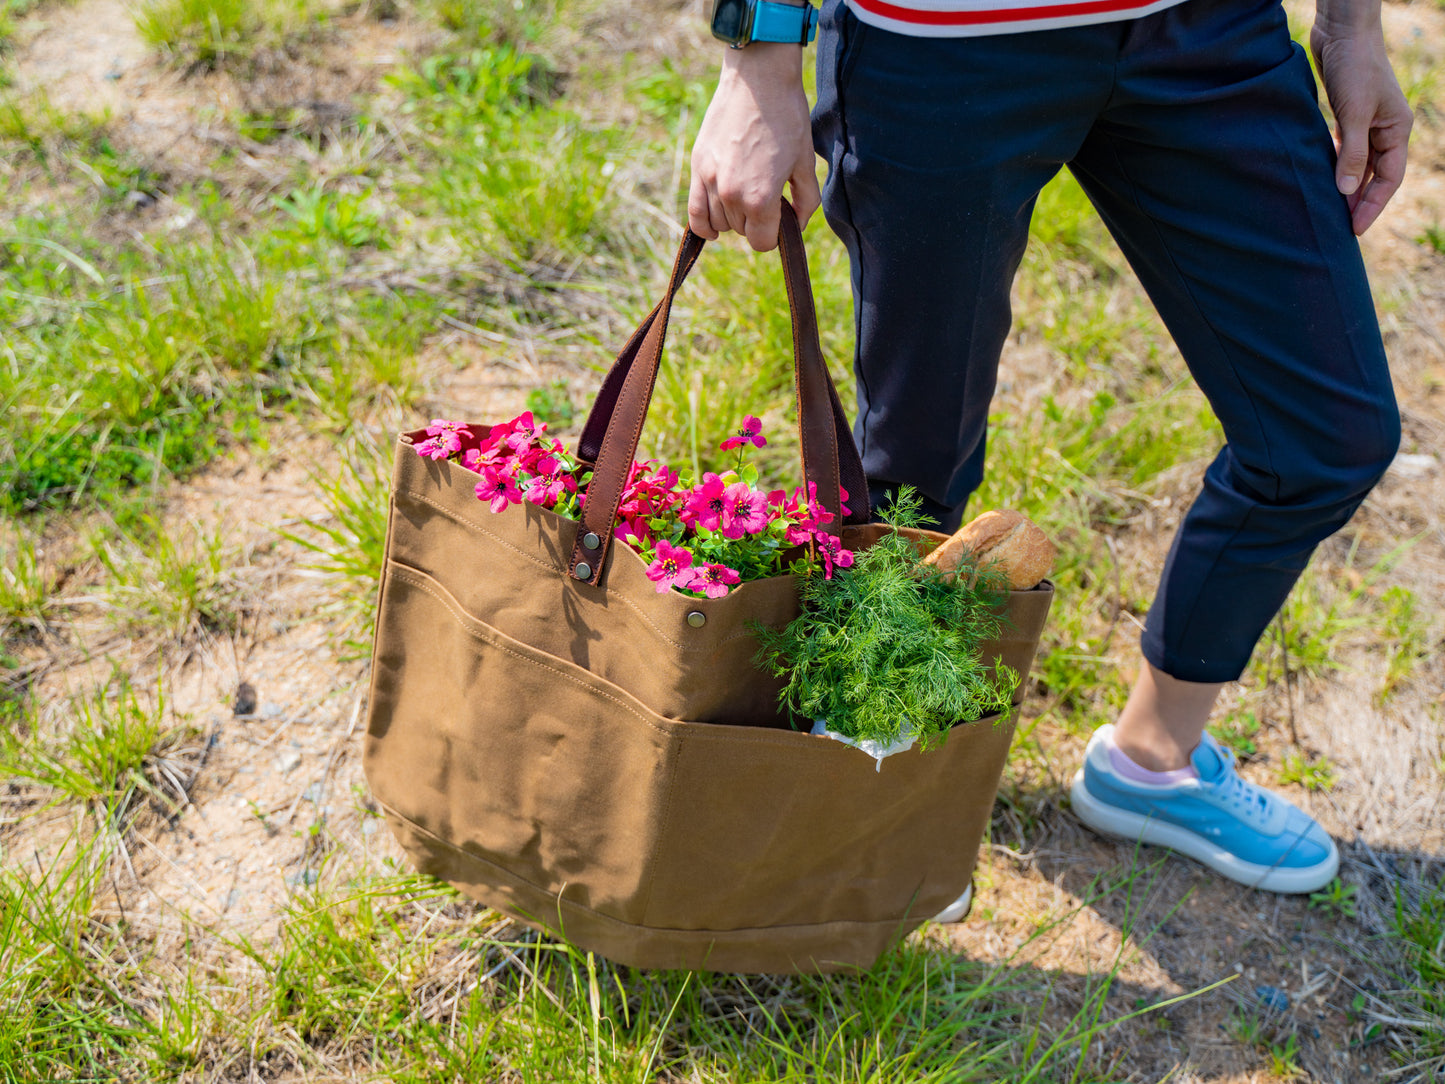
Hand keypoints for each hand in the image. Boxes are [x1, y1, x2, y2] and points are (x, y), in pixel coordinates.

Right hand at [688, 44, 820, 251]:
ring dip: (733, 217)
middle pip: (741, 231)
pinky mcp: (698, 166)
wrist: (758, 79)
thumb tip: (797, 226)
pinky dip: (703, 225)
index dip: (774, 236)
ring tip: (746, 194)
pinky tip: (713, 229)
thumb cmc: (788, 117)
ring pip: (719, 222)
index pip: (762, 243)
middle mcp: (731, 195)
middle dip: (756, 221)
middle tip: (767, 194)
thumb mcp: (805, 162)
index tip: (779, 219)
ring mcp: (710, 180)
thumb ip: (806, 201)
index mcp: (760, 198)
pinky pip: (694, 212)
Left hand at [1310, 13, 1411, 234]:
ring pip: (1359, 164)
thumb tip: (1347, 190)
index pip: (1389, 178)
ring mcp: (1366, 122)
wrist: (1342, 31)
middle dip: (1359, 201)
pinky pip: (1344, 150)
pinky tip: (1322, 181)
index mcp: (1396, 129)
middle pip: (1375, 174)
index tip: (1354, 229)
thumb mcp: (1355, 113)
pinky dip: (1335, 166)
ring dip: (1346, 186)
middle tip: (1340, 229)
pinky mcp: (1347, 115)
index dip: (1372, 205)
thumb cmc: (1354, 67)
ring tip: (1330, 211)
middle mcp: (1385, 128)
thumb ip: (1352, 152)